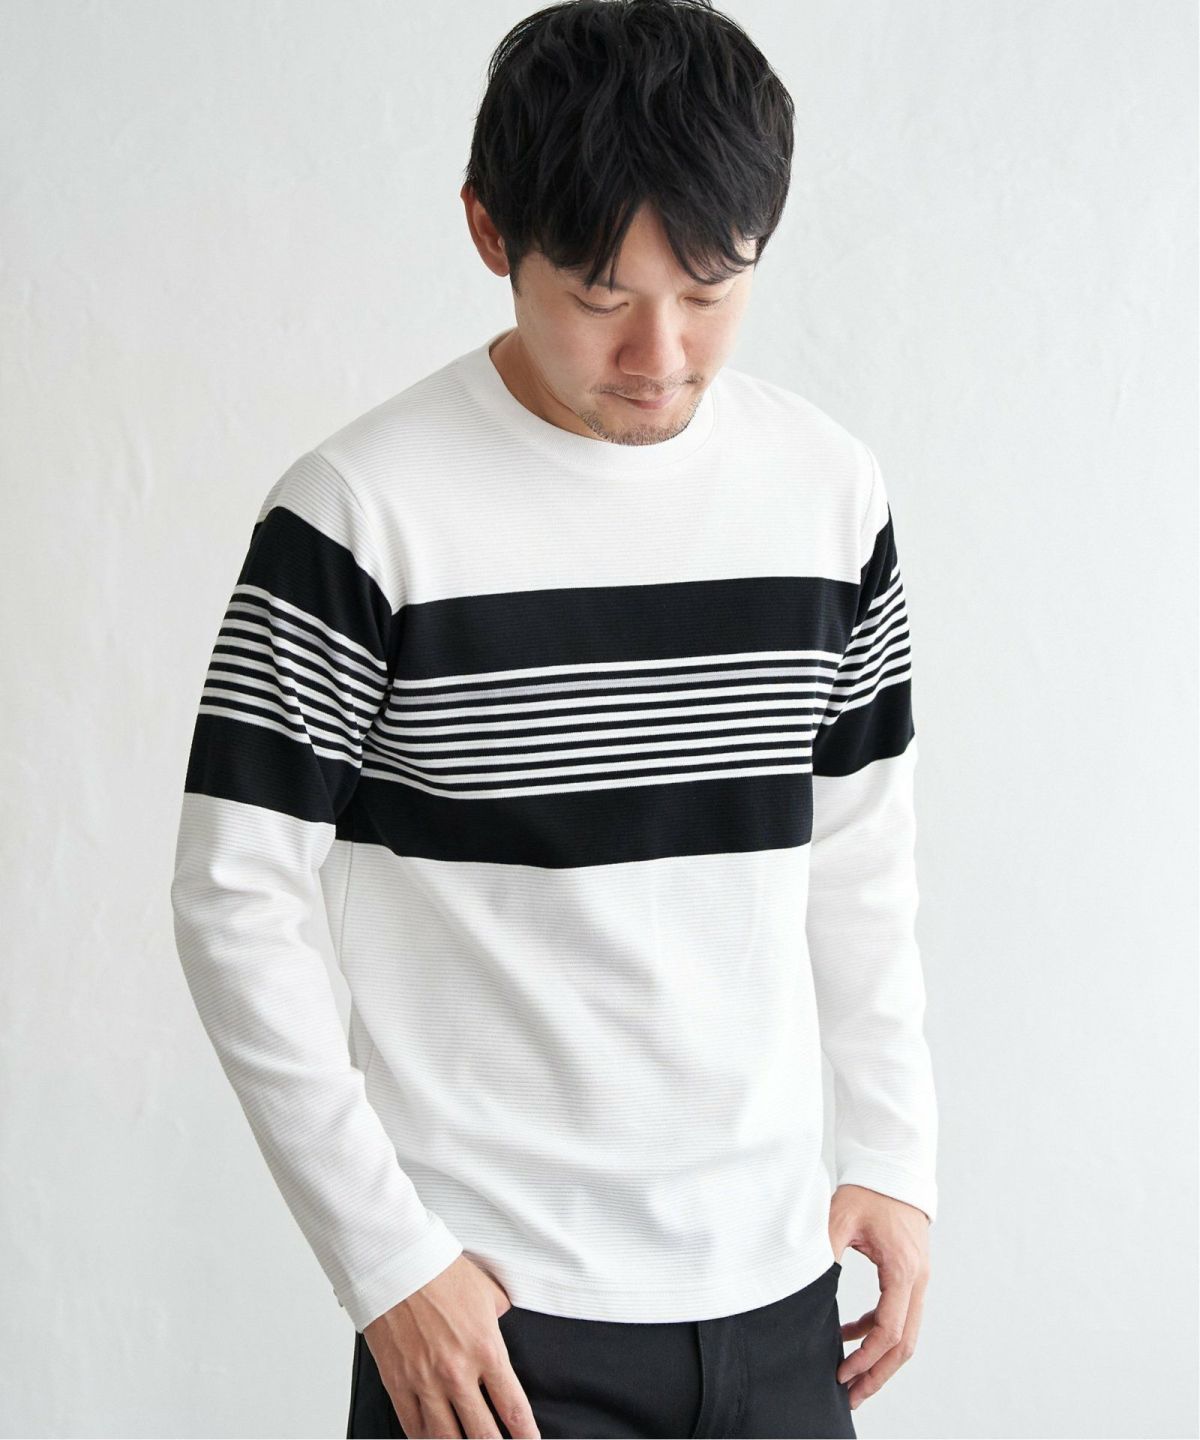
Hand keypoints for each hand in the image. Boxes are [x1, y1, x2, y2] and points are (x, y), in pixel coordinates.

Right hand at [363, 1254, 540, 1438]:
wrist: (396, 1264)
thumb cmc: (440, 1271)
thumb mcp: (485, 1290)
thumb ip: (499, 1313)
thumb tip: (505, 1320)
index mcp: (486, 1349)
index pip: (513, 1407)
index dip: (525, 1434)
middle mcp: (458, 1373)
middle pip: (483, 1434)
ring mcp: (425, 1382)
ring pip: (446, 1438)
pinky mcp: (397, 1383)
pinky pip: (412, 1426)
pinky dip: (424, 1437)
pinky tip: (432, 1438)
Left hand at [828, 1184, 930, 1412]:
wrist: (892, 1169)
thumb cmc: (868, 1191)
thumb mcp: (839, 1216)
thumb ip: (825, 1252)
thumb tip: (805, 1286)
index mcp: (903, 1270)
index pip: (890, 1329)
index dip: (867, 1357)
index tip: (842, 1373)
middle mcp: (917, 1280)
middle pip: (905, 1344)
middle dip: (878, 1374)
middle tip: (851, 1398)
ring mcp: (917, 1280)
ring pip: (906, 1335)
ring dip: (880, 1360)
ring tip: (850, 1379)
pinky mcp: (909, 1276)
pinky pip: (898, 1315)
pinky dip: (876, 1331)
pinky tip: (848, 1334)